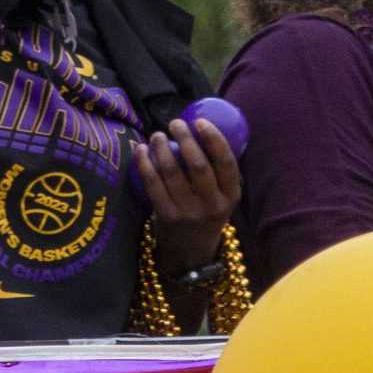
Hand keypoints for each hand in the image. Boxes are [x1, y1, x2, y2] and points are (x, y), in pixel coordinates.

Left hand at [136, 116, 243, 273]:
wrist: (190, 251)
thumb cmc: (206, 211)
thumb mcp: (222, 197)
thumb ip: (217, 170)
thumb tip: (202, 127)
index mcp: (231, 196)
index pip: (227, 163)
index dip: (214, 139)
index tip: (200, 121)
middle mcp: (212, 205)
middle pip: (198, 165)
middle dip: (185, 138)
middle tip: (175, 123)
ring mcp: (188, 212)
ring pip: (172, 172)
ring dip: (162, 147)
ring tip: (157, 135)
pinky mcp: (166, 217)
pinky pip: (152, 184)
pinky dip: (145, 163)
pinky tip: (141, 150)